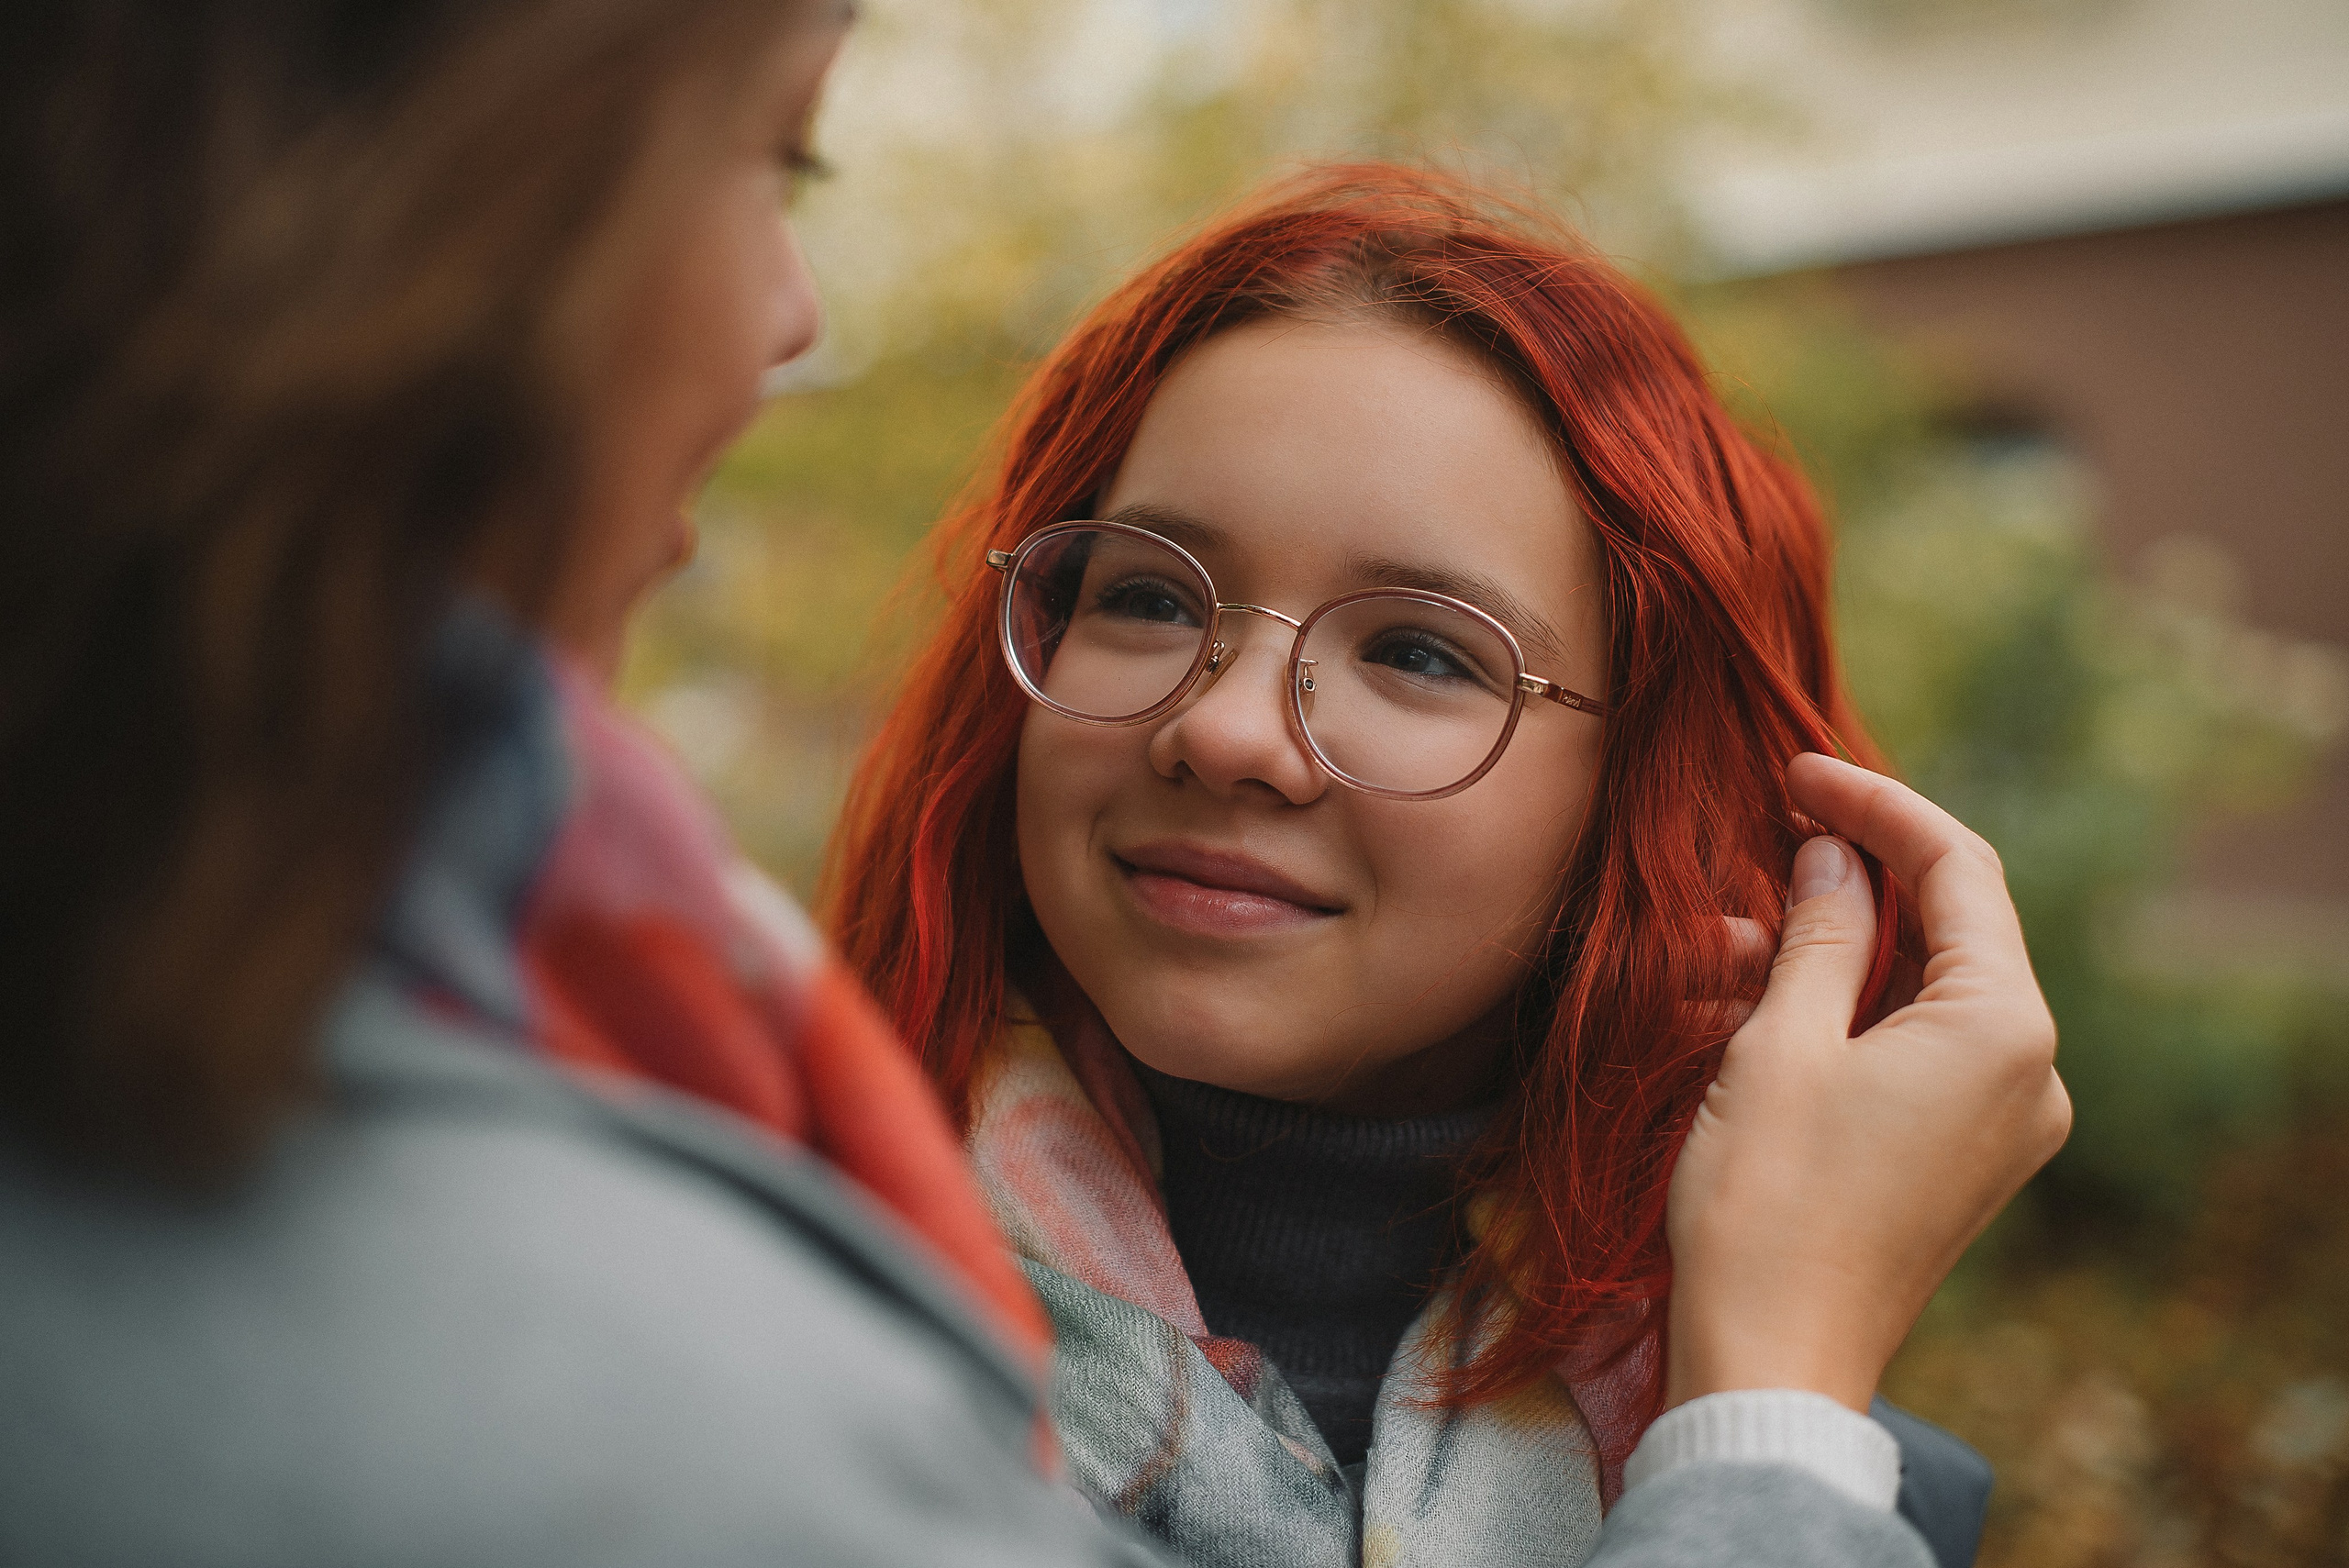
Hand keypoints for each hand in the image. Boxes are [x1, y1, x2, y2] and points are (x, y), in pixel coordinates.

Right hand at [1663, 753, 2071, 1411]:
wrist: (1771, 1357)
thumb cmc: (1766, 1198)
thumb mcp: (1780, 1041)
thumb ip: (1822, 932)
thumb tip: (1832, 855)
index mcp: (2003, 1027)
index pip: (1959, 870)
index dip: (1876, 807)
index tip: (1796, 773)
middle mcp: (2031, 1070)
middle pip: (1955, 925)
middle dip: (1860, 874)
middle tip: (1772, 828)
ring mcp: (2006, 1121)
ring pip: (1927, 988)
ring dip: (1839, 946)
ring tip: (1728, 938)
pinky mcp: (1966, 1156)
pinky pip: (1919, 1048)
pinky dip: (1849, 1009)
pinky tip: (1762, 995)